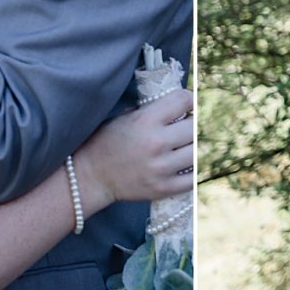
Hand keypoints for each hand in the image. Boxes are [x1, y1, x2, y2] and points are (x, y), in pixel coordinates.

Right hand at [71, 89, 194, 211]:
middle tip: (186, 126)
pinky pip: (193, 178)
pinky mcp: (163, 188)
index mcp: (145, 120)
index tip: (186, 106)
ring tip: (185, 145)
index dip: (187, 100)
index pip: (183, 100)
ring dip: (193, 146)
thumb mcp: (126, 117)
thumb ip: (153, 110)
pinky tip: (185, 164)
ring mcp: (161, 168)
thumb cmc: (107, 142)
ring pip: (197, 152)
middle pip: (195, 126)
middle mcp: (156, 143)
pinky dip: (193, 170)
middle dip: (192, 123)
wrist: (91, 175)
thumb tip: (181, 105)